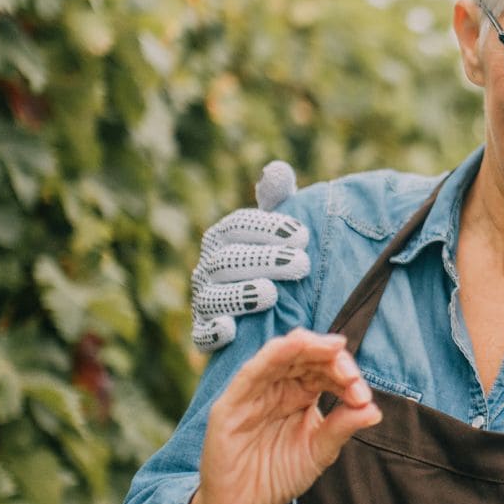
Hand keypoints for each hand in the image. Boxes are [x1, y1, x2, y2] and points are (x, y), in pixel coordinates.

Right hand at [190, 328, 383, 503]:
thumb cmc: (280, 475)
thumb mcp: (319, 451)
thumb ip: (342, 427)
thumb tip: (375, 410)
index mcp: (300, 393)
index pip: (325, 369)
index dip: (346, 375)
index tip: (362, 396)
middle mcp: (277, 386)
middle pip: (305, 356)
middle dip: (332, 358)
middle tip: (351, 376)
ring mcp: (253, 392)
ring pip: (280, 355)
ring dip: (308, 347)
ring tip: (333, 348)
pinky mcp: (231, 404)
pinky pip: (251, 372)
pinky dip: (274, 355)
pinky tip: (295, 345)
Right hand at [191, 160, 311, 351]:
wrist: (276, 309)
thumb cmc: (279, 260)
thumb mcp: (281, 230)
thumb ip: (278, 200)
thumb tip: (276, 170)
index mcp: (225, 237)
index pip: (238, 225)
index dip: (267, 228)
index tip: (302, 235)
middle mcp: (209, 267)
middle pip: (227, 260)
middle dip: (264, 260)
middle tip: (302, 265)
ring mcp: (204, 300)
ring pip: (211, 296)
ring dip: (238, 294)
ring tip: (269, 293)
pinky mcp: (206, 333)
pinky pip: (201, 334)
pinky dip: (212, 331)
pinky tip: (231, 329)